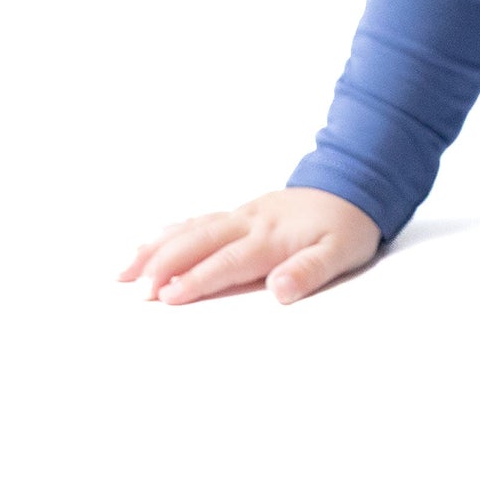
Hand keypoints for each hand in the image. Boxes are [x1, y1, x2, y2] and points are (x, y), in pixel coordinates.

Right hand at [116, 188, 381, 305]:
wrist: (356, 184)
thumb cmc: (348, 225)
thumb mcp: (342, 252)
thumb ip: (310, 270)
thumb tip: (280, 289)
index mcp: (271, 238)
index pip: (227, 262)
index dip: (197, 279)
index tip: (166, 296)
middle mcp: (249, 224)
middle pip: (199, 243)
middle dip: (164, 265)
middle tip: (135, 290)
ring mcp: (242, 216)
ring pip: (191, 230)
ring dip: (157, 249)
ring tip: (124, 272)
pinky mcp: (240, 214)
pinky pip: (198, 221)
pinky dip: (170, 233)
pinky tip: (148, 244)